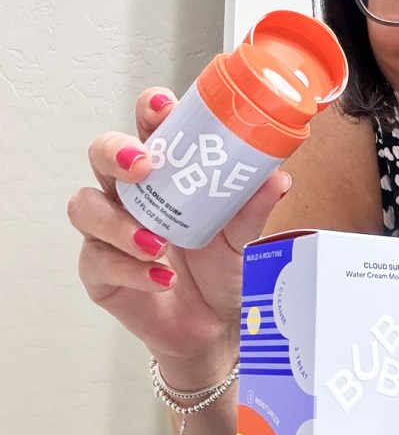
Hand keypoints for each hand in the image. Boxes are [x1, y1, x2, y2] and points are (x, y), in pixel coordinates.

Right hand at [67, 89, 290, 387]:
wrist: (216, 326)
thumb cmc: (223, 269)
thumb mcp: (245, 237)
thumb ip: (254, 207)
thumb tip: (277, 177)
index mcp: (168, 173)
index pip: (150, 128)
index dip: (149, 111)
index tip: (162, 108)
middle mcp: (133, 195)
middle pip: (102, 154)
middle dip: (116, 153)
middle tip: (144, 167)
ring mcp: (109, 231)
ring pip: (85, 206)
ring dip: (118, 222)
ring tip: (156, 244)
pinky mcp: (99, 270)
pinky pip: (98, 260)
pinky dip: (131, 269)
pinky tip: (161, 278)